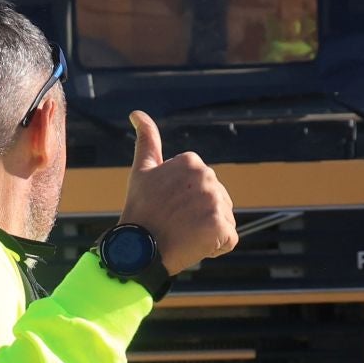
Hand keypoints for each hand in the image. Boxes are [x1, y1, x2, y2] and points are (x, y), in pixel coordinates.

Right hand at [119, 111, 237, 275]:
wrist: (135, 249)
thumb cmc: (139, 211)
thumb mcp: (141, 171)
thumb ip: (147, 141)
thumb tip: (137, 113)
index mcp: (191, 162)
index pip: (203, 187)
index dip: (186, 203)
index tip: (167, 209)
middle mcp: (207, 176)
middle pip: (216, 202)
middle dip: (199, 217)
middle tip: (174, 224)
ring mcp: (215, 201)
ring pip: (223, 220)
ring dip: (207, 232)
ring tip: (182, 236)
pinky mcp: (220, 226)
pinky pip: (228, 240)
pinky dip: (214, 247)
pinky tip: (193, 246)